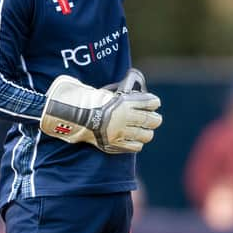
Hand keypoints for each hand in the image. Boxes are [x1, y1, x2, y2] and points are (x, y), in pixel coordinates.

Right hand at [40, 69, 162, 152]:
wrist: (76, 116)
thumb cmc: (92, 100)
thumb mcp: (109, 91)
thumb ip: (123, 92)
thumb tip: (134, 86)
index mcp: (125, 101)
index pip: (150, 102)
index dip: (154, 102)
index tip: (154, 103)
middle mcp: (126, 117)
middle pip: (152, 120)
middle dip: (155, 119)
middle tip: (155, 118)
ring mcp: (121, 131)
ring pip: (146, 135)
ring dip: (147, 132)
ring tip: (145, 130)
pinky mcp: (116, 143)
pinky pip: (135, 146)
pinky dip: (137, 143)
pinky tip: (135, 139)